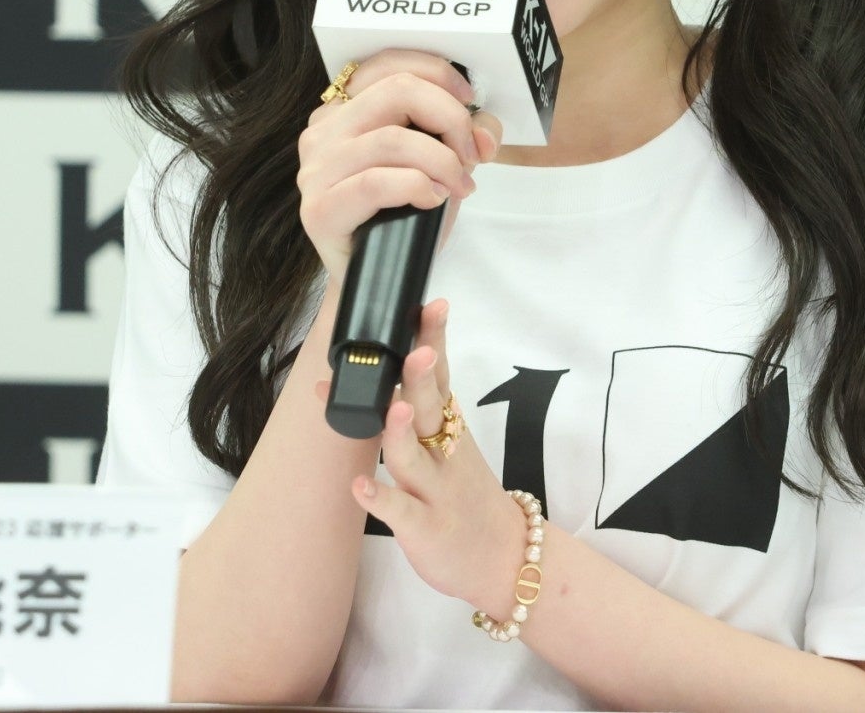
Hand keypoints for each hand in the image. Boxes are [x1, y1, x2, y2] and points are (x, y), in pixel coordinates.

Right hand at [296, 49, 503, 279]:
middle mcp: (323, 131)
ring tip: (458, 185)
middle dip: (450, 119)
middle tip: (471, 154)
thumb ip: (468, 135)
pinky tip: (432, 199)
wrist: (377, 279)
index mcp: (344, 109)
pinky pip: (376, 182)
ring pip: (393, 139)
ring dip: (442, 161)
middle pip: (398, 91)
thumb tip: (484, 133)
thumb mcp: (443, 162)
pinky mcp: (319, 209)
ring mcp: (315, 170)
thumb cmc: (405, 214)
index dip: (438, 73)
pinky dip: (416, 186)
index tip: (470, 100)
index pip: (387, 62)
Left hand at [316, 299, 528, 616]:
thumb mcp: (454, 443)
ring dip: (400, 433)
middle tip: (414, 349)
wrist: (506, 559)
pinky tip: (358, 487)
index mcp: (450, 428)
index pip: (442, 375)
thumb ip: (422, 406)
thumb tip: (380, 366)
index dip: (435, 340)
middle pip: (432, 409)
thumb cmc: (468, 495)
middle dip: (421, 378)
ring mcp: (436, 491)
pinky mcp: (425, 528)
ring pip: (413, 458)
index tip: (431, 305)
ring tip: (391, 410)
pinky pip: (401, 512)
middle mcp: (444, 453)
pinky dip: (379, 499)